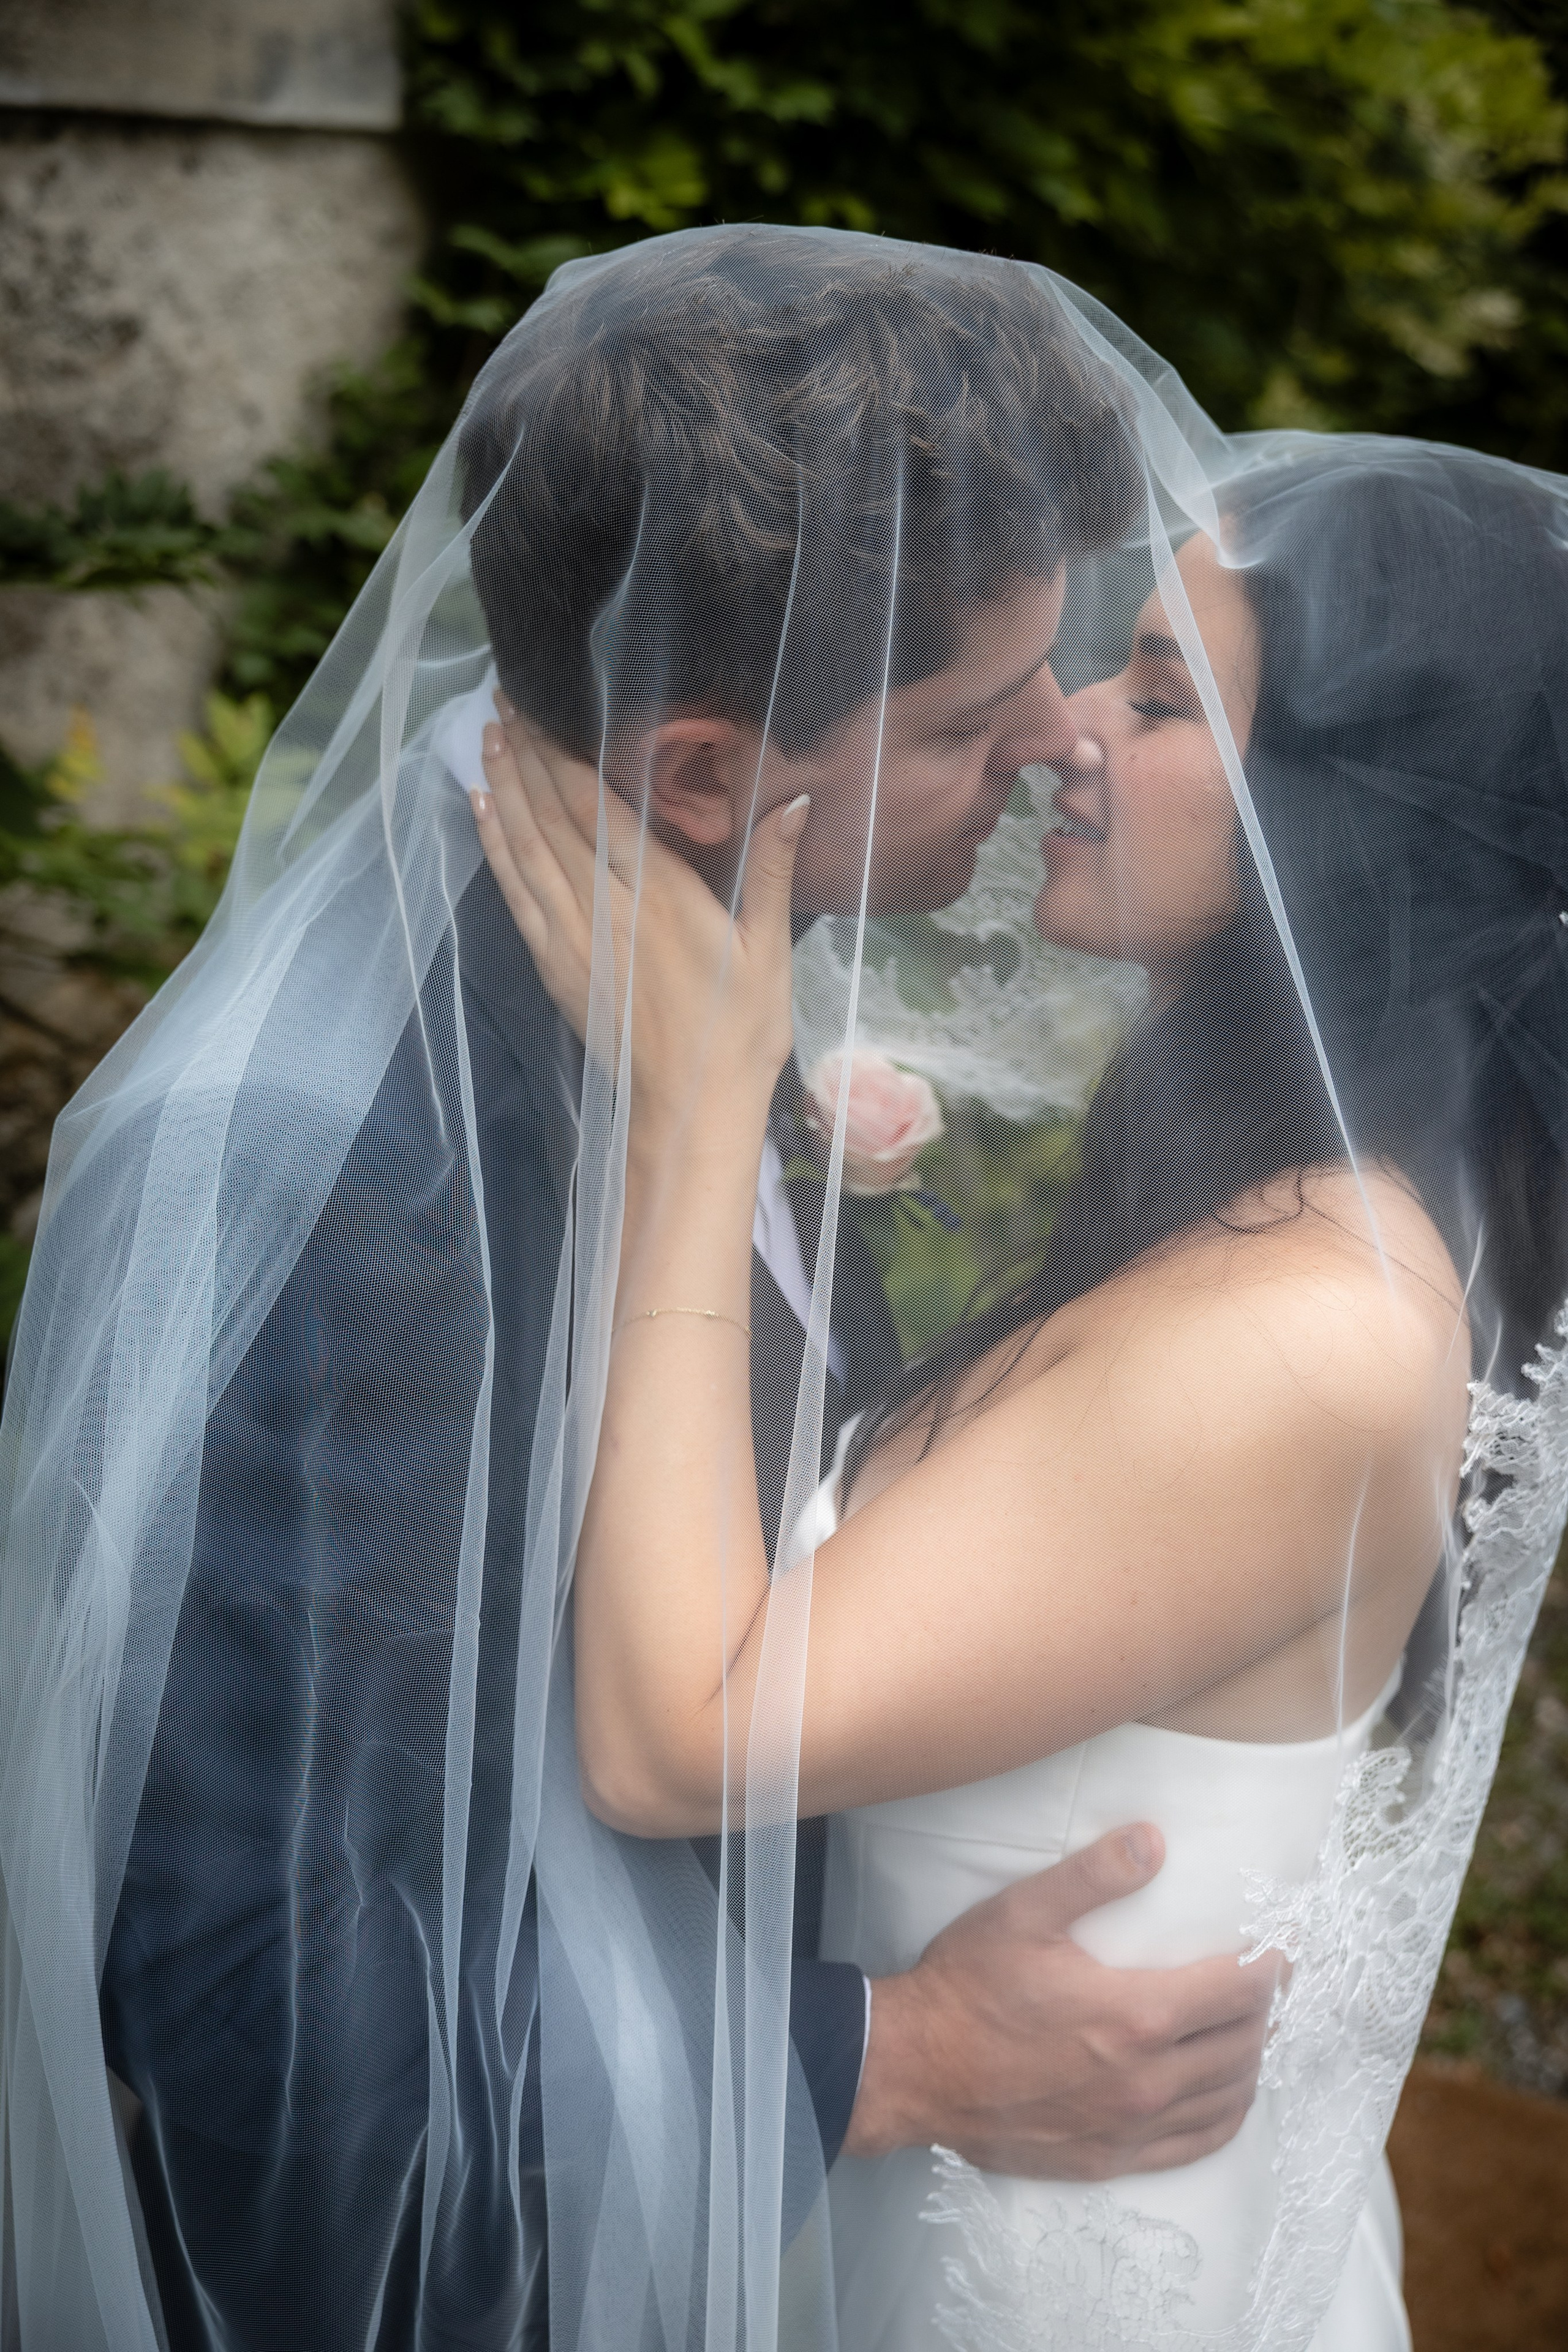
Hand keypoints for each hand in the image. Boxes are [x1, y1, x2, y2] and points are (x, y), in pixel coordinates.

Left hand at [470, 709, 804, 1136]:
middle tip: (501, 701)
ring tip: (487, 737)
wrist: (691, 1109)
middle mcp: (608, 911)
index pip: (599, 809)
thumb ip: (772, 871)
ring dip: (504, 791)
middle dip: (527, 757)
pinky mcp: (557, 967)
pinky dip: (495, 850)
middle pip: (554, 818)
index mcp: (661, 898)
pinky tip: (481, 813)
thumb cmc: (740, 1031)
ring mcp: (574, 939)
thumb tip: (793, 802)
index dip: (565, 755)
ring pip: (527, 850)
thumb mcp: (770, 949)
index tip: (541, 710)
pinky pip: (517, 896)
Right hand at [842, 1825, 1281, 2178]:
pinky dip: (1227, 2115)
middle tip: (1268, 1982)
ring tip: (1252, 2029)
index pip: (1237, 1991)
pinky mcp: (1112, 2158)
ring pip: (1229, 2097)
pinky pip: (1197, 2143)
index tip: (1282, 1948)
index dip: (1270, 1967)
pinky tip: (1226, 2093)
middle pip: (1243, 2045)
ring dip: (1251, 2060)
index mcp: (1135, 2016)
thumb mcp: (1023, 1912)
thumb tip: (1154, 1840)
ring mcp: (1132, 2127)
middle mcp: (1147, 2080)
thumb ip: (1094, 1874)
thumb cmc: (967, 1985)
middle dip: (1266, 2009)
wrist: (916, 2069)